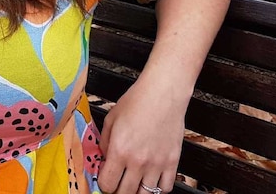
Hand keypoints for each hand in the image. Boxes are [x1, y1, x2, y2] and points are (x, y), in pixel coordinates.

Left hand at [96, 76, 186, 193]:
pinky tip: (152, 179)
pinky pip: (165, 188)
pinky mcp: (172, 162)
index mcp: (120, 151)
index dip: (104, 184)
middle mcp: (138, 161)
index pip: (107, 185)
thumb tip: (103, 159)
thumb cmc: (138, 100)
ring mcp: (157, 164)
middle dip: (118, 190)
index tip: (105, 177)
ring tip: (134, 181)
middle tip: (118, 181)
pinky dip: (158, 188)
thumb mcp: (111, 119)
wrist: (163, 91)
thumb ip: (104, 143)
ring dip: (137, 190)